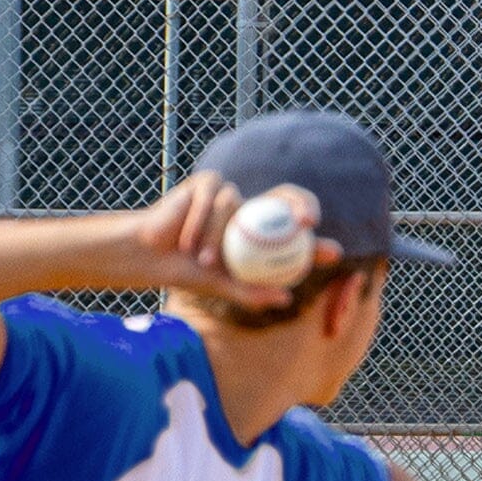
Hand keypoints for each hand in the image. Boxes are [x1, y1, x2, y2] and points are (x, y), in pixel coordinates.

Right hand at [130, 171, 339, 306]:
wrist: (151, 255)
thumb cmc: (188, 271)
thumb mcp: (223, 285)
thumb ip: (252, 291)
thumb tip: (287, 298)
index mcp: (257, 230)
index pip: (291, 224)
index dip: (313, 233)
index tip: (330, 249)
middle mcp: (248, 207)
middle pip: (286, 195)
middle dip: (303, 204)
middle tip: (307, 223)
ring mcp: (229, 192)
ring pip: (236, 205)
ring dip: (218, 237)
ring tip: (202, 260)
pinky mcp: (207, 182)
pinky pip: (212, 199)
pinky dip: (200, 224)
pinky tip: (186, 241)